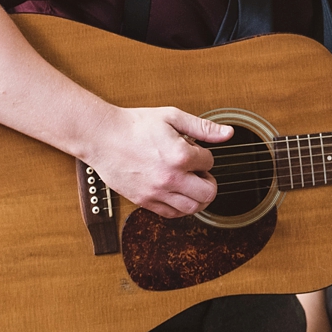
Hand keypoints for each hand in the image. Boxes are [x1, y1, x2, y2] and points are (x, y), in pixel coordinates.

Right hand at [83, 107, 231, 218]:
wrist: (103, 137)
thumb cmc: (135, 125)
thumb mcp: (172, 117)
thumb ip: (203, 127)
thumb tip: (228, 134)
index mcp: (180, 156)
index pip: (210, 162)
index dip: (204, 155)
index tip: (194, 150)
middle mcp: (170, 178)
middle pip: (208, 192)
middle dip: (209, 181)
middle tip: (199, 172)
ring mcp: (157, 192)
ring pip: (192, 208)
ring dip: (197, 196)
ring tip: (189, 183)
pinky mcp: (144, 201)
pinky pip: (171, 214)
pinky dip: (180, 206)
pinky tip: (176, 192)